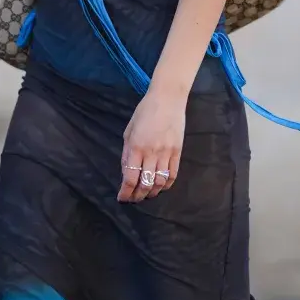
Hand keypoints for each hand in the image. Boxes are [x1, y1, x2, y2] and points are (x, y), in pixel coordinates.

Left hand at [119, 88, 184, 203]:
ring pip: (159, 182)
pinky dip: (166, 185)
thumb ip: (127, 153)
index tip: (122, 198)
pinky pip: (173, 174)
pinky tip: (160, 187)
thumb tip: (126, 172)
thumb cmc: (144, 112)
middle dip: (138, 196)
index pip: (130, 178)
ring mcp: (166, 153)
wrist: (167, 99)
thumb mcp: (129, 131)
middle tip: (133, 199)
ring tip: (146, 195)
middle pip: (145, 184)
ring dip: (152, 192)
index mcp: (136, 147)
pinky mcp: (178, 152)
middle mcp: (151, 153)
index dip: (125, 192)